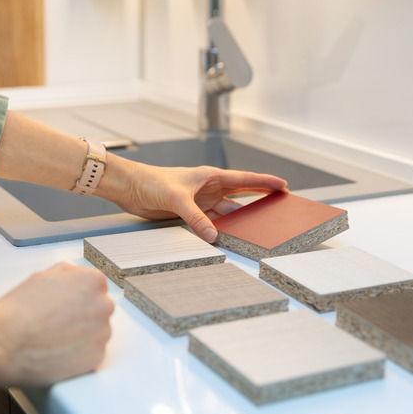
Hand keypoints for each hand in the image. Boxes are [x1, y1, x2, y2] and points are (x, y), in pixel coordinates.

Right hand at [0, 262, 113, 384]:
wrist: (3, 342)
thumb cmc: (18, 310)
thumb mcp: (44, 276)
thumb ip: (68, 275)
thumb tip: (75, 279)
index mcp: (92, 281)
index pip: (95, 288)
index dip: (76, 299)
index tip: (64, 307)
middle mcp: (103, 305)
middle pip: (98, 311)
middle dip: (82, 317)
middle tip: (56, 324)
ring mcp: (102, 333)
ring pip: (96, 334)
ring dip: (81, 337)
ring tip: (53, 339)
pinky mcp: (96, 357)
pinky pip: (91, 355)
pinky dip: (78, 356)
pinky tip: (57, 353)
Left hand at [103, 163, 287, 242]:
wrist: (130, 188)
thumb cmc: (151, 182)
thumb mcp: (176, 199)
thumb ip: (196, 218)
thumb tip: (213, 236)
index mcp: (209, 176)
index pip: (244, 179)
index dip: (264, 182)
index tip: (283, 185)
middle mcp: (208, 188)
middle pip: (240, 197)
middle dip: (259, 201)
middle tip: (278, 207)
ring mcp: (200, 201)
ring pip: (226, 212)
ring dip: (239, 219)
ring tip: (258, 228)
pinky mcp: (189, 212)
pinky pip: (211, 222)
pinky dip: (220, 229)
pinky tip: (230, 236)